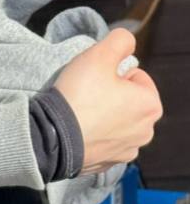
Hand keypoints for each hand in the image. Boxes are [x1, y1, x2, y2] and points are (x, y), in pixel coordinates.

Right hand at [52, 28, 163, 173]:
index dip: (113, 72)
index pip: (136, 76)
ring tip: (80, 110)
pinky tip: (78, 128)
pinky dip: (94, 133)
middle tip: (86, 92)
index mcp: (151, 106)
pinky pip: (103, 140)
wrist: (54, 137)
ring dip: (103, 114)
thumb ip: (120, 40)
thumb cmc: (80, 95)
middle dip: (111, 94)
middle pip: (128, 100)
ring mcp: (127, 151)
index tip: (95, 78)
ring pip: (117, 121)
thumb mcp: (100, 54)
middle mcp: (145, 132)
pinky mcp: (107, 163)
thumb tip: (127, 41)